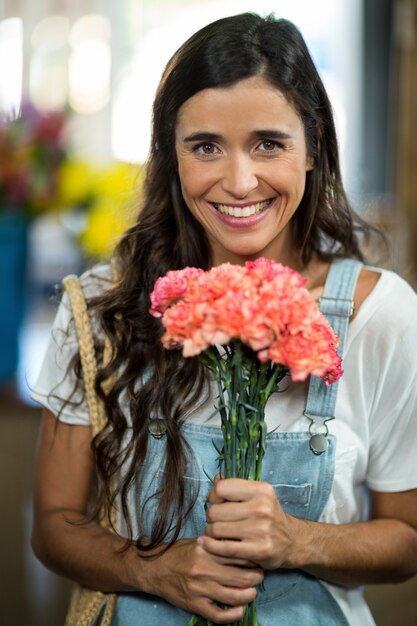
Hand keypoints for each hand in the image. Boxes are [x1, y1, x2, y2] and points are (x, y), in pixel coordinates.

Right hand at [147, 537, 263, 623]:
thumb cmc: (178, 553)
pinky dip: (234, 614)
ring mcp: (199, 589)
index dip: (253, 557)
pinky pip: (218, 615)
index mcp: (206, 550)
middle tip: (260, 575)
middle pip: (241, 577)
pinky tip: (240, 609)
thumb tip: (243, 546)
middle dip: (256, 578)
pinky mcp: (194, 605)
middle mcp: (203, 569)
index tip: (258, 558)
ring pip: (234, 597)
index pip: (238, 554)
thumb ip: (218, 545)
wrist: (153, 568)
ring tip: (252, 591)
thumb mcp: (198, 542)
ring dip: (249, 595)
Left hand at [200, 476, 297, 569]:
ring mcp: (261, 530)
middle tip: (215, 521)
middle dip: (210, 517)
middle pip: (216, 510)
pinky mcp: (259, 550)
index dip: (213, 495)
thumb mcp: (259, 495)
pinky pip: (224, 548)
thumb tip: (215, 479)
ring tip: (215, 532)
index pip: (222, 488)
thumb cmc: (269, 516)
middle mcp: (262, 508)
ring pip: (217, 529)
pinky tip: (206, 543)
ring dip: (210, 532)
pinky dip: (210, 546)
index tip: (215, 502)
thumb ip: (236, 486)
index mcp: (261, 490)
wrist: (292, 541)